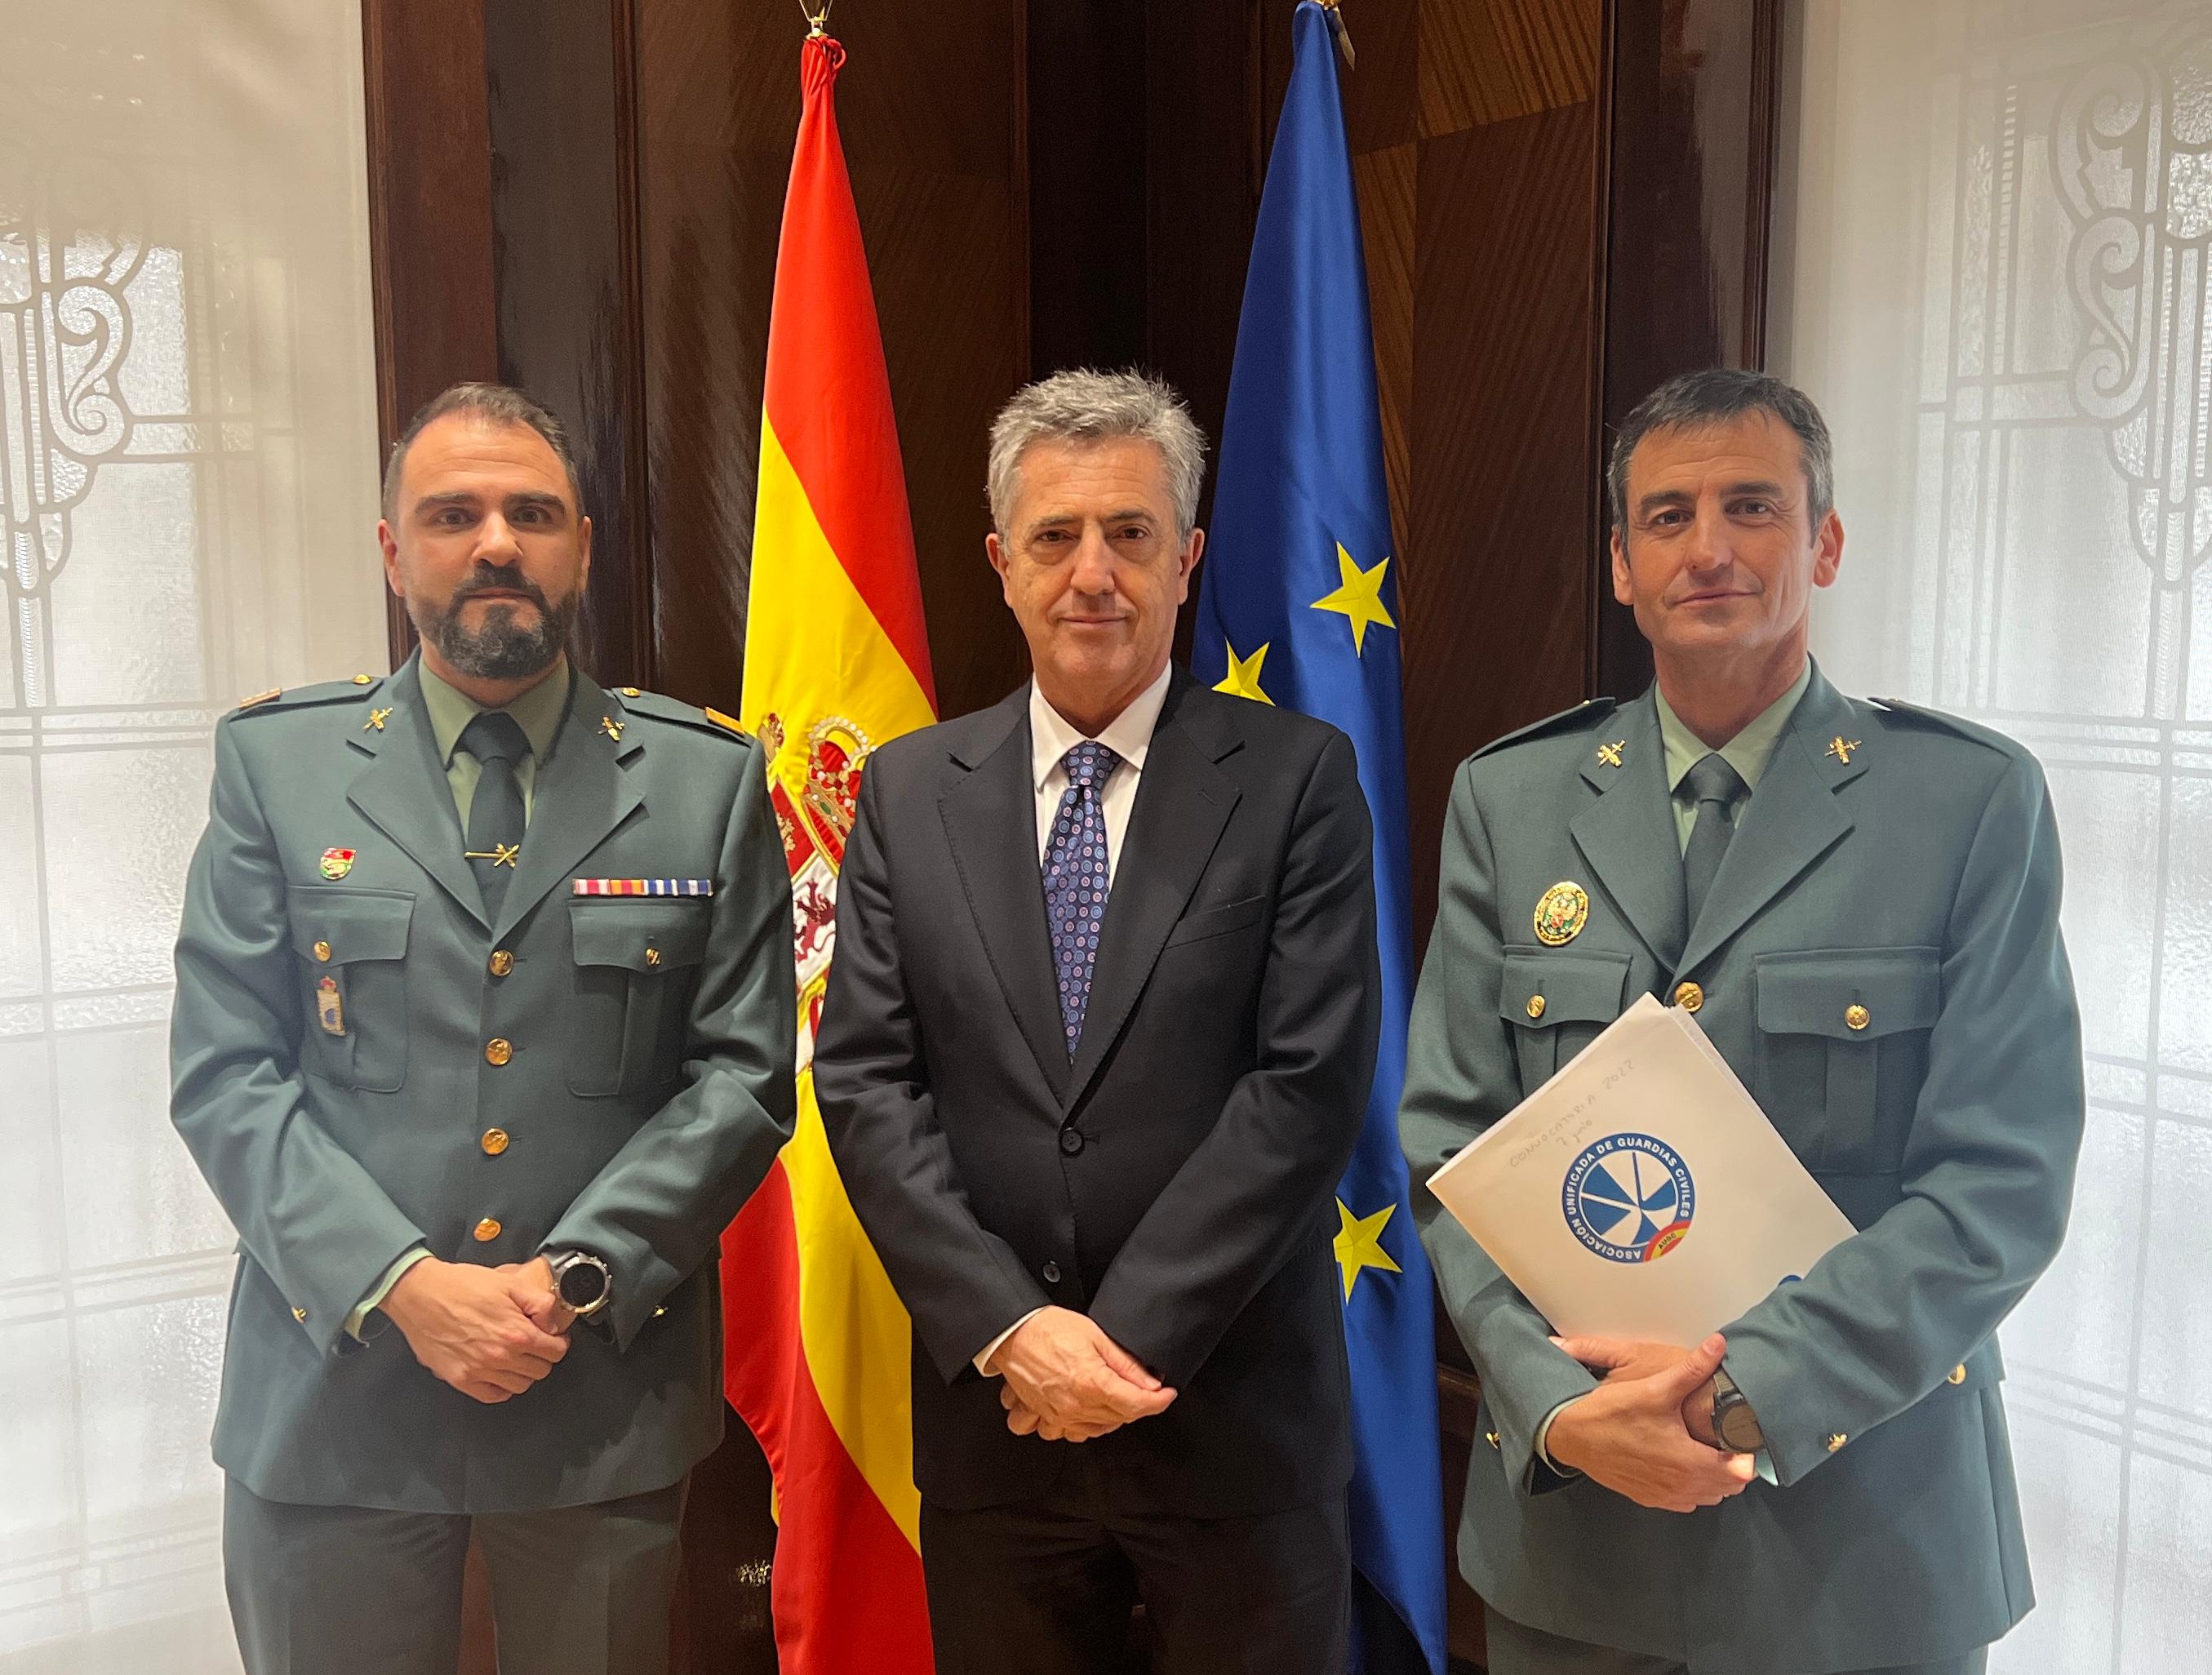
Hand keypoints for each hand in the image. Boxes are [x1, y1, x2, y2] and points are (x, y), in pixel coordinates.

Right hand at [380, 1257, 570, 1403]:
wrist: (420, 1293)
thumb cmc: (462, 1285)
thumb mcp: (509, 1282)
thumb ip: (539, 1303)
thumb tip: (553, 1323)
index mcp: (516, 1333)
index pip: (555, 1352)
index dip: (558, 1342)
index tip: (552, 1337)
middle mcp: (500, 1357)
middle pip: (540, 1371)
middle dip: (542, 1357)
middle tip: (533, 1344)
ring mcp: (479, 1371)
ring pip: (519, 1386)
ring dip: (523, 1372)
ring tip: (515, 1356)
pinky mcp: (460, 1379)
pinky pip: (493, 1395)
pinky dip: (501, 1387)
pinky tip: (498, 1372)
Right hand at [989, 1307, 1175, 1438]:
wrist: (1011, 1331)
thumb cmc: (1048, 1329)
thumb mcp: (1097, 1336)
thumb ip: (1126, 1364)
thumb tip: (1151, 1382)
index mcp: (1091, 1384)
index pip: (1137, 1404)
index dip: (1159, 1401)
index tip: (1167, 1395)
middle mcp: (1074, 1406)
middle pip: (1119, 1419)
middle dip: (1136, 1405)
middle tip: (1140, 1387)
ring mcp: (1056, 1415)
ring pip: (1095, 1431)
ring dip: (1109, 1418)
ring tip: (1110, 1397)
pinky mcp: (1041, 1416)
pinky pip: (1062, 1434)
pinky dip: (1075, 1427)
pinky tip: (1080, 1412)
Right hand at [1542, 1332, 1756, 1512]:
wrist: (1570, 1435)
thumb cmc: (1613, 1413)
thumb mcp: (1655, 1388)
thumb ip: (1692, 1369)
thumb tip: (1719, 1344)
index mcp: (1689, 1462)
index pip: (1741, 1473)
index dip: (1745, 1454)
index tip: (1738, 1435)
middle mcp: (1681, 1487)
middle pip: (1729, 1487)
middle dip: (1733, 1465)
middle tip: (1725, 1438)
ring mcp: (1665, 1497)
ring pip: (1708, 1496)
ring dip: (1714, 1478)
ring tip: (1705, 1449)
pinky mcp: (1649, 1499)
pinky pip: (1685, 1501)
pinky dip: (1692, 1487)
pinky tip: (1680, 1462)